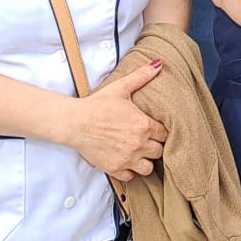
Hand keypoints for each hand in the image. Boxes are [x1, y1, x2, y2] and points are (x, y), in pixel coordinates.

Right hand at [73, 61, 168, 181]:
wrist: (75, 122)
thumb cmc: (97, 105)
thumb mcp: (121, 88)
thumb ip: (142, 76)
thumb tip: (159, 64)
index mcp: (144, 125)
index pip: (166, 134)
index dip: (161, 132)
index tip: (154, 129)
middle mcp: (139, 144)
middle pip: (160, 151)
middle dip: (155, 146)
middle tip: (147, 140)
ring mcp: (127, 159)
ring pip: (148, 168)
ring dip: (145, 160)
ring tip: (138, 152)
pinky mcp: (115, 168)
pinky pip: (131, 177)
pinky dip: (130, 171)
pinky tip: (125, 160)